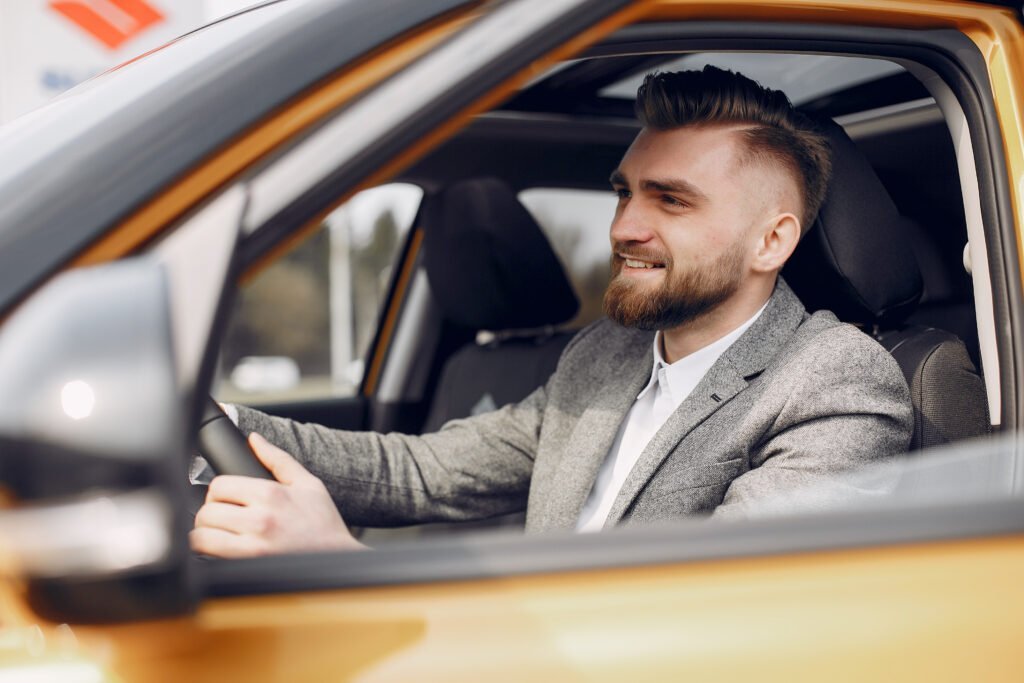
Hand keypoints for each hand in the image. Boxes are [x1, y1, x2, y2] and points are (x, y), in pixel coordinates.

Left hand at [190, 432, 365, 557]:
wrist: (339, 559)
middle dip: (211, 512)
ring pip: (202, 535)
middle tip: (224, 517)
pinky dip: (209, 553)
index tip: (226, 498)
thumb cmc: (324, 523)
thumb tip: (254, 439)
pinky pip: (210, 557)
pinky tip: (224, 550)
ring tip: (221, 534)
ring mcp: (253, 546)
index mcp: (271, 494)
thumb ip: (278, 459)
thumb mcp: (308, 484)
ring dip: (206, 533)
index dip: (219, 491)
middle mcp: (260, 519)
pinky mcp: (249, 567)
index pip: (219, 485)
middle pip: (207, 511)